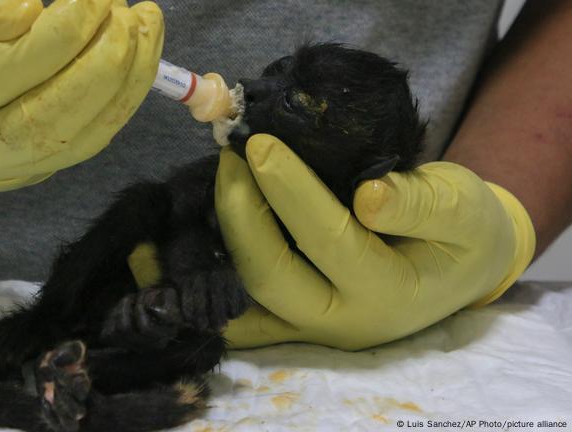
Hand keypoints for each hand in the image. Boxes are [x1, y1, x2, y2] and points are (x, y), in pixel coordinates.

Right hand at [0, 0, 162, 190]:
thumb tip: (30, 18)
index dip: (53, 40)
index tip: (91, 0)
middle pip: (41, 126)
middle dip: (99, 69)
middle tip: (128, 16)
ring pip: (74, 141)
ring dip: (124, 84)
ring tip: (145, 27)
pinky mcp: (28, 173)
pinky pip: (85, 142)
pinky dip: (121, 100)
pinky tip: (138, 57)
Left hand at [216, 134, 535, 350]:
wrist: (459, 272)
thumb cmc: (463, 232)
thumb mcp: (464, 209)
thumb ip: (422, 205)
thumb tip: (368, 196)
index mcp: (390, 292)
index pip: (328, 238)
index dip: (290, 190)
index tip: (260, 143)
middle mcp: (342, 321)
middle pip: (270, 277)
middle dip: (240, 214)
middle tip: (230, 157)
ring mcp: (311, 329)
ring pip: (243, 300)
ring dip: (220, 239)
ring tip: (220, 180)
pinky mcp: (291, 323)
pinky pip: (239, 311)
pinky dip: (209, 277)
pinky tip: (193, 231)